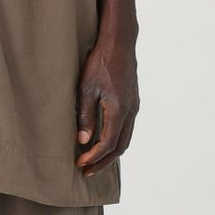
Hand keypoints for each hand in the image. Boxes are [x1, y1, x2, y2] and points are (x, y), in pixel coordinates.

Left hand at [75, 36, 139, 176]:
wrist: (119, 43)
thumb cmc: (100, 62)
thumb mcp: (86, 89)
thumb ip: (86, 116)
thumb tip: (84, 141)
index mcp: (120, 110)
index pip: (108, 143)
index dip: (94, 157)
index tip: (80, 163)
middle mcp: (131, 111)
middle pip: (120, 147)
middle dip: (103, 162)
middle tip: (87, 171)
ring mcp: (134, 107)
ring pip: (126, 139)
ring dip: (110, 153)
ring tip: (94, 162)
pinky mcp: (132, 102)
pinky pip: (126, 129)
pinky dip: (116, 141)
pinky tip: (103, 142)